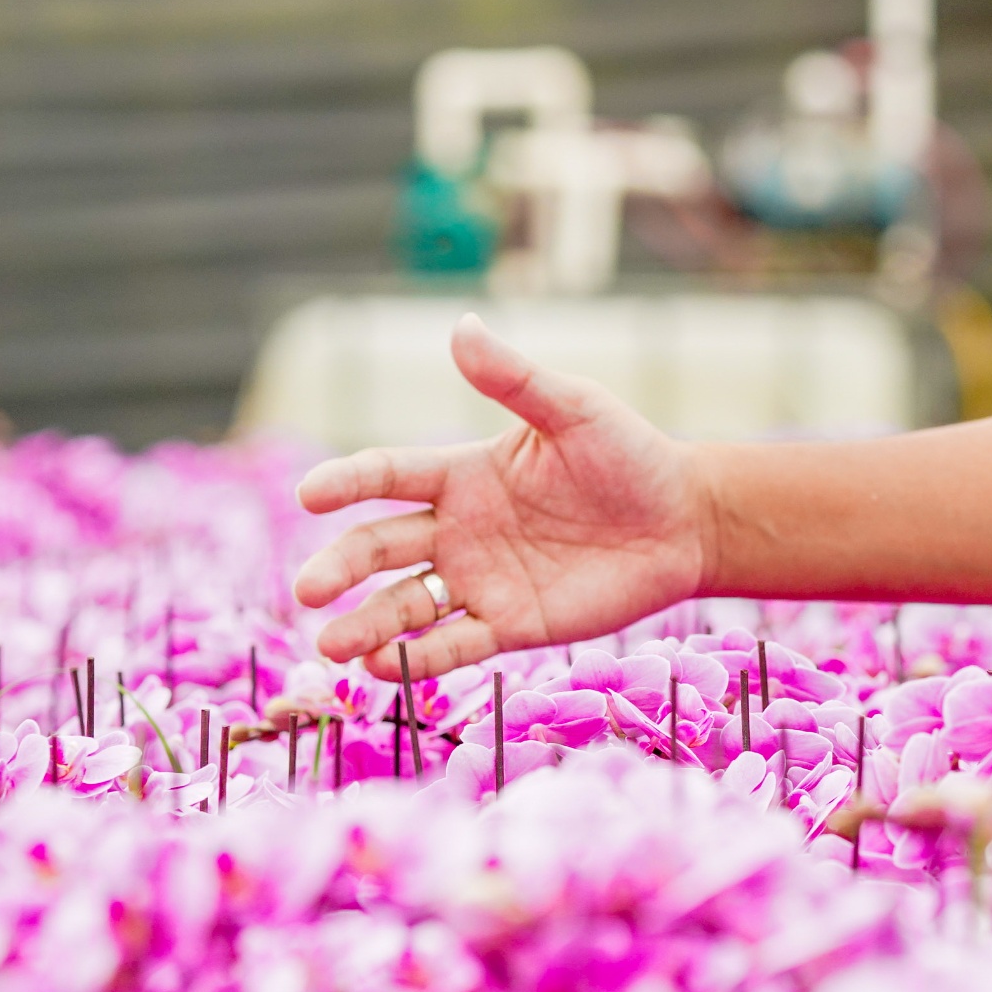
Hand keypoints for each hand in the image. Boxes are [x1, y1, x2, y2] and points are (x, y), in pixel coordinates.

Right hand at [291, 317, 708, 677]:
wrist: (684, 523)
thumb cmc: (629, 456)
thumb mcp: (574, 409)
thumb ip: (514, 378)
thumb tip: (462, 324)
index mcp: (462, 473)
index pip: (387, 475)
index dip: (346, 483)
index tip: (308, 495)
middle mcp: (458, 529)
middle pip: (381, 548)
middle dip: (341, 567)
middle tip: (308, 589)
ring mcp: (481, 580)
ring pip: (406, 606)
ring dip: (366, 625)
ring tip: (331, 645)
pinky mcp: (511, 625)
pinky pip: (455, 644)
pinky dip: (418, 659)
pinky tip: (382, 668)